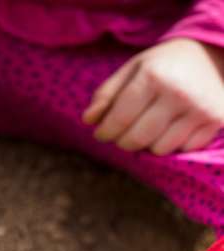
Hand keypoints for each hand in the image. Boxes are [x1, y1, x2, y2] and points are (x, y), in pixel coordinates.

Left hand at [83, 38, 223, 154]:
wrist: (212, 54)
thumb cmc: (162, 64)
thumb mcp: (132, 70)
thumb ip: (106, 94)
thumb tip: (88, 120)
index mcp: (153, 77)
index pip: (119, 119)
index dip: (105, 132)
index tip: (101, 134)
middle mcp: (178, 93)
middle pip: (136, 138)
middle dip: (122, 141)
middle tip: (121, 135)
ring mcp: (200, 108)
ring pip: (159, 148)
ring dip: (147, 144)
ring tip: (148, 128)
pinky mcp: (217, 120)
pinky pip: (183, 149)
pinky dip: (172, 144)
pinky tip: (172, 128)